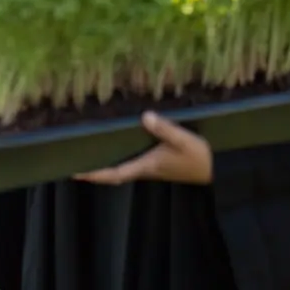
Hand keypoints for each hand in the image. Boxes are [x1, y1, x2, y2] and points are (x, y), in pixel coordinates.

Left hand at [74, 111, 212, 185]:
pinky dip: (119, 155)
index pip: (114, 173)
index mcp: (145, 166)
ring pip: (121, 166)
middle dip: (94, 169)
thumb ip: (164, 129)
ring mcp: (150, 167)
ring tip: (88, 150)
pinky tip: (115, 144)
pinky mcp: (156, 162)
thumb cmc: (198, 157)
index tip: (75, 172)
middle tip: (74, 161)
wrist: (216, 170)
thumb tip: (144, 116)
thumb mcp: (183, 140)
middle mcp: (144, 168)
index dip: (95, 173)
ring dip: (105, 161)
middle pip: (113, 171)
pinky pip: (131, 159)